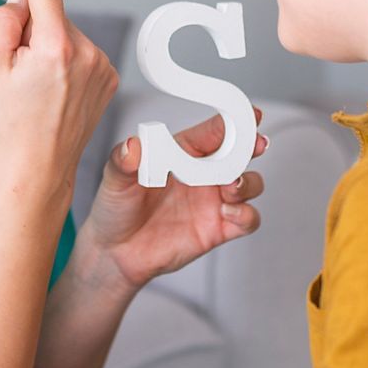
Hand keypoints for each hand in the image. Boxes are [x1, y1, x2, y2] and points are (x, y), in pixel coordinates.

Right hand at [0, 0, 119, 212]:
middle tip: (19, 75)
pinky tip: (55, 93)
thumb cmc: (8, 119)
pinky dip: (64, 62)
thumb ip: (4, 20)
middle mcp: (85, 52)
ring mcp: (102, 65)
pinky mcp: (110, 76)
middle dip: (31, 30)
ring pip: (64, 33)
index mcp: (53, 47)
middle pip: (49, 14)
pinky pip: (79, 51)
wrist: (37, 170)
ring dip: (48, 48)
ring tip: (38, 90)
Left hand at [79, 106, 267, 289]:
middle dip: (251, 146)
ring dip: (248, 181)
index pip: (213, 131)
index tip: (247, 114)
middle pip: (240, 153)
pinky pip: (247, 219)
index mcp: (182, 152)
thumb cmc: (115, 210)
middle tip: (254, 145)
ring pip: (250, 183)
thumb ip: (122, 162)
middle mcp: (203, 173)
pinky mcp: (219, 228)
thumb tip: (131, 146)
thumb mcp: (113, 181)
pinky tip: (228, 213)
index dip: (233, 120)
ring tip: (231, 185)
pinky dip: (246, 214)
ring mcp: (213, 201)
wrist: (116, 253)